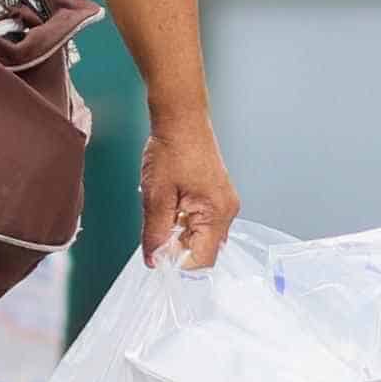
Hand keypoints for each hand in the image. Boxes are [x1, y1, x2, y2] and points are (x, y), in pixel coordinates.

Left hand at [139, 112, 240, 271]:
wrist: (181, 119)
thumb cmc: (173, 148)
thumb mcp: (156, 197)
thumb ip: (155, 234)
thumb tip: (154, 260)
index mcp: (217, 213)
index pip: (202, 260)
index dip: (176, 263)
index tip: (156, 256)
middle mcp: (226, 211)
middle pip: (202, 250)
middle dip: (176, 247)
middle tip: (154, 230)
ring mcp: (222, 203)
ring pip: (199, 236)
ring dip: (177, 232)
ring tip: (161, 210)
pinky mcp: (215, 196)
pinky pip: (200, 221)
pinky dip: (182, 220)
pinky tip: (168, 204)